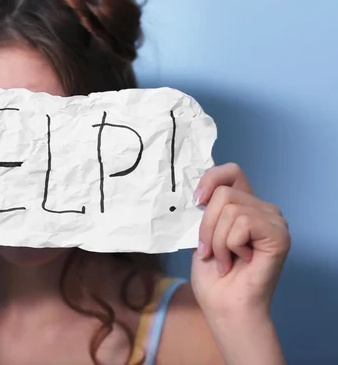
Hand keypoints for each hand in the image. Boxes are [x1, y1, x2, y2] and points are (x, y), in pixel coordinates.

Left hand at [190, 163, 290, 318]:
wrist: (224, 304)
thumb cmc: (212, 274)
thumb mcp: (201, 234)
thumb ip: (205, 210)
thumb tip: (196, 191)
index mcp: (244, 205)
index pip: (231, 171)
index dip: (211, 178)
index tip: (196, 199)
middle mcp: (262, 209)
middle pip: (223, 192)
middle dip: (207, 225)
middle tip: (209, 251)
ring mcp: (273, 220)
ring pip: (230, 208)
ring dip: (217, 240)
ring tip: (224, 260)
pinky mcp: (279, 234)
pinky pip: (243, 223)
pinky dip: (231, 244)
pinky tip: (239, 260)